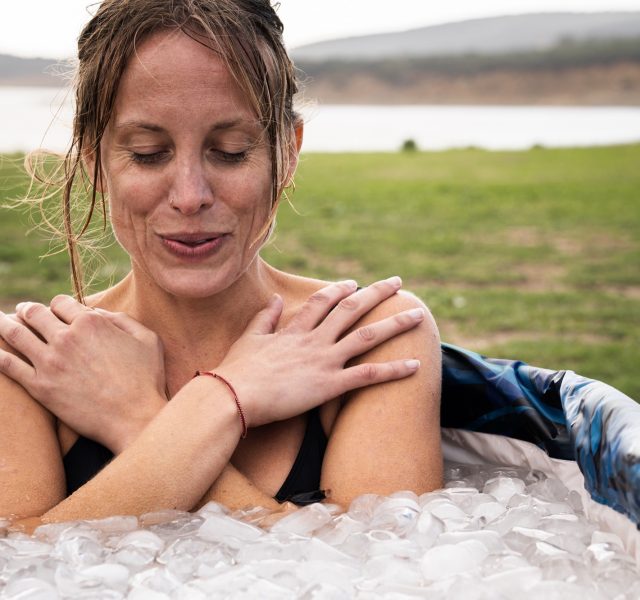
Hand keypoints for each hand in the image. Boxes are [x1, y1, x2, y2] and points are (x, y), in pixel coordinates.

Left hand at [0, 296, 166, 453]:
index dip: (58, 305)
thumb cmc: (146, 379)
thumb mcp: (147, 339)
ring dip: (4, 324)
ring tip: (0, 321)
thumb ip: (122, 319)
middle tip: (21, 311)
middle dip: (26, 310)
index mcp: (91, 322)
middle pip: (34, 313)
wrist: (135, 418)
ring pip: (16, 334)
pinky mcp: (40, 387)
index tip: (56, 311)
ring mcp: (50, 362)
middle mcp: (66, 337)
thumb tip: (98, 312)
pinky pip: (9, 365)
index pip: (61, 302)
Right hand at [213, 276, 424, 427]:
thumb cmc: (237, 371)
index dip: (340, 290)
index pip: (323, 302)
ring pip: (368, 336)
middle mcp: (314, 340)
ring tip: (418, 315)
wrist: (232, 396)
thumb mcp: (250, 338)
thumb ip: (265, 317)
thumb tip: (275, 298)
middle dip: (377, 294)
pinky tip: (416, 365)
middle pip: (352, 309)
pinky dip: (394, 369)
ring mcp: (324, 360)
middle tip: (397, 283)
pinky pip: (368, 375)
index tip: (353, 284)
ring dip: (395, 324)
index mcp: (294, 330)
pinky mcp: (329, 385)